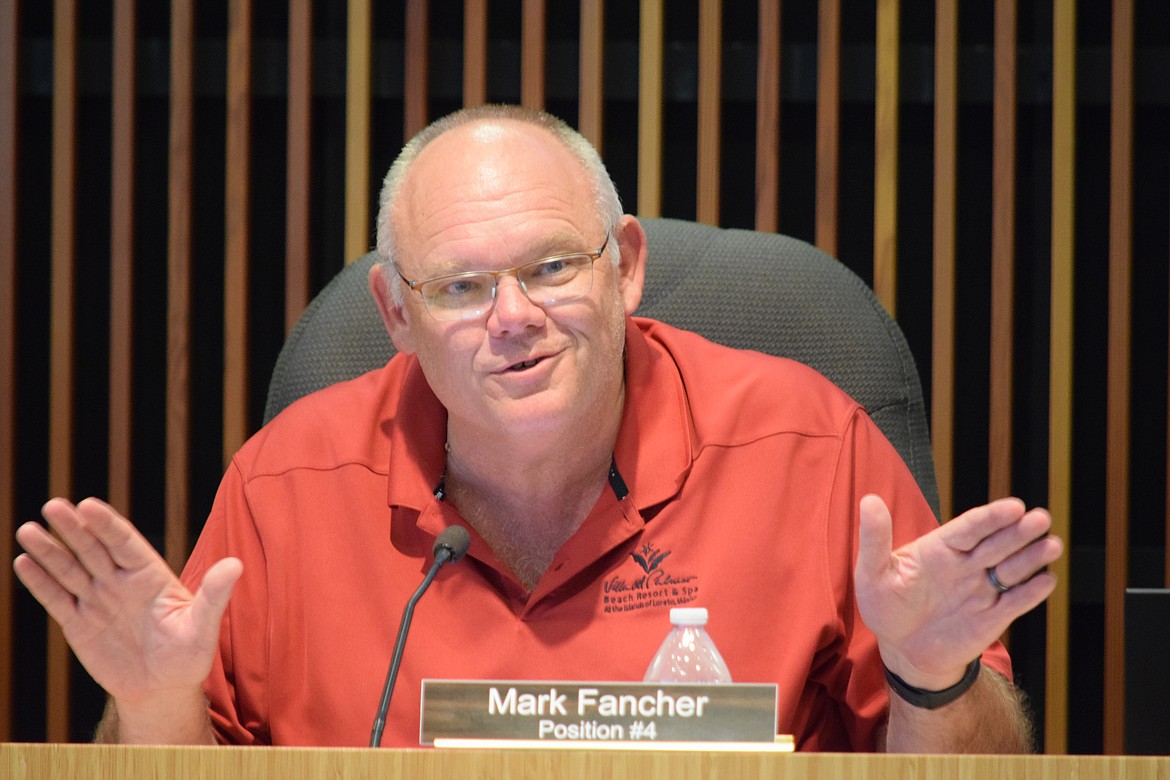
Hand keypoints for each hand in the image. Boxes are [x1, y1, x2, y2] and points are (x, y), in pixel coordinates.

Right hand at [13, 498, 241, 707]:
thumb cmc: (189, 657)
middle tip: (53, 506)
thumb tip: (236, 564)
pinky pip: (57, 599)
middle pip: (94, 549)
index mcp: (150, 575)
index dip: (107, 524)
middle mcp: (121, 582)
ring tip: (27, 530)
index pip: (125, 543)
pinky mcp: (79, 623)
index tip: (87, 505)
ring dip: (50, 551)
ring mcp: (98, 600)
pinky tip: (23, 562)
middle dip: (73, 528)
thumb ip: (214, 596)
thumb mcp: (203, 627)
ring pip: (70, 570)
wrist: (162, 690)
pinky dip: (40, 582)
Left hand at [854, 494, 1062, 690]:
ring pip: (1012, 569)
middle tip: (1040, 518)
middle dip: (1019, 532)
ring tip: (1051, 545)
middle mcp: (967, 564)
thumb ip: (875, 539)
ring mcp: (982, 589)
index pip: (970, 527)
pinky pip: (1015, 602)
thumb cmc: (885, 606)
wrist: (902, 650)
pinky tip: (1046, 580)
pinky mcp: (993, 617)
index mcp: (940, 548)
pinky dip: (1031, 592)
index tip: (1013, 507)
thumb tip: (869, 500)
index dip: (991, 517)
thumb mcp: (873, 572)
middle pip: (997, 543)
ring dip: (1032, 557)